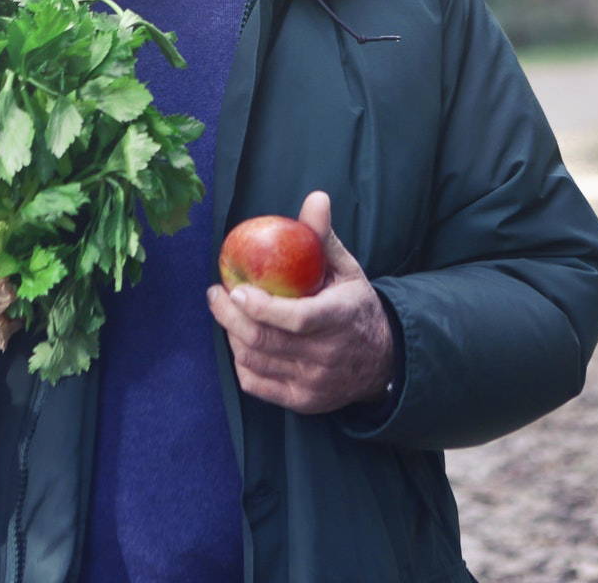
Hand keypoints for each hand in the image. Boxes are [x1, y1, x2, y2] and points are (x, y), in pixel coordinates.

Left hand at [207, 191, 395, 414]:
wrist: (381, 361)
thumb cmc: (355, 307)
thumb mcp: (347, 271)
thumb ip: (324, 238)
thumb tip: (315, 197)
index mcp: (339, 318)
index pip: (297, 319)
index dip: (262, 307)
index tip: (236, 290)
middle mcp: (326, 355)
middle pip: (264, 340)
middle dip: (229, 317)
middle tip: (216, 294)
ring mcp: (312, 382)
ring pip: (255, 360)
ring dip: (232, 335)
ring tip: (228, 313)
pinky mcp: (301, 400)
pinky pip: (256, 383)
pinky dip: (241, 361)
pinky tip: (240, 341)